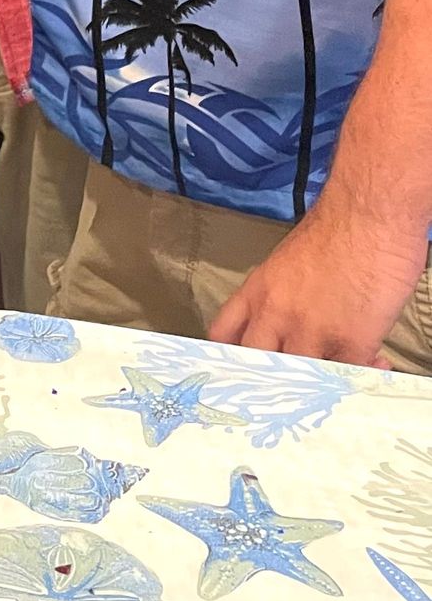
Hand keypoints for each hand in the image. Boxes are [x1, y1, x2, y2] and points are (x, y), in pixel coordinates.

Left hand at [209, 197, 426, 365]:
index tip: (237, 373)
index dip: (228, 358)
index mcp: (258, 290)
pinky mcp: (349, 342)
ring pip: (300, 378)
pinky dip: (362, 375)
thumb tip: (292, 321)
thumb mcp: (290, 260)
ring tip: (340, 372)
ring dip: (320, 381)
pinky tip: (377, 361)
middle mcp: (275, 313)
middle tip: (294, 386)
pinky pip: (347, 377)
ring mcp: (310, 331)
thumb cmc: (336, 227)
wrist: (368, 214)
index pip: (223, 335)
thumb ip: (283, 294)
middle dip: (272, 379)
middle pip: (255, 365)